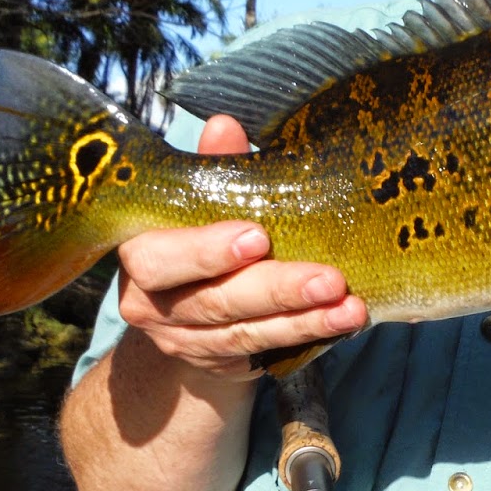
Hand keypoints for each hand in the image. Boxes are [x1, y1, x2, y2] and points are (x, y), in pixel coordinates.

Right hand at [114, 114, 368, 381]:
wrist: (184, 314)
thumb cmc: (198, 234)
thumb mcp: (200, 200)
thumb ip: (213, 169)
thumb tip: (224, 125)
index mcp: (140, 255)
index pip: (159, 260)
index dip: (205, 252)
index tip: (258, 237)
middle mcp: (153, 307)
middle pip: (214, 304)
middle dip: (276, 291)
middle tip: (330, 279)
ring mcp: (186, 343)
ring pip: (246, 335)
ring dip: (304, 321)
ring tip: (351, 307)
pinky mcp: (221, 364)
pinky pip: (267, 354)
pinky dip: (309, 338)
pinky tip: (345, 323)